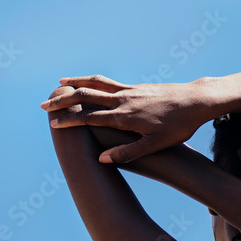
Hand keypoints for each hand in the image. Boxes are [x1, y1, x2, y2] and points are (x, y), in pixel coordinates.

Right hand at [40, 76, 207, 162]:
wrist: (197, 100)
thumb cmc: (178, 126)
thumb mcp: (155, 145)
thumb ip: (127, 153)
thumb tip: (100, 159)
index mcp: (125, 116)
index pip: (90, 118)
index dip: (70, 121)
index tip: (52, 124)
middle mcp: (124, 99)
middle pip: (88, 96)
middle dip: (64, 100)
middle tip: (44, 104)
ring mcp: (130, 90)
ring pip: (97, 83)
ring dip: (77, 83)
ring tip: (60, 84)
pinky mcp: (137, 86)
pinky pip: (109, 82)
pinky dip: (93, 81)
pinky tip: (89, 84)